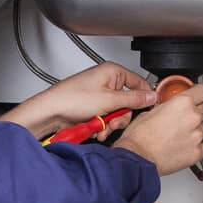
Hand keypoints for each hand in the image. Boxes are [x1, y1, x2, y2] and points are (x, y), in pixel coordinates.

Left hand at [0, 62, 157, 140]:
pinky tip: (94, 130)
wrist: (51, 113)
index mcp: (112, 72)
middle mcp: (106, 82)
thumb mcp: (109, 100)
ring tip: (100, 128)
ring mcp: (99, 96)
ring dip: (110, 125)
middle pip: (128, 103)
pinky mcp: (92, 109)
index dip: (144, 97)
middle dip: (121, 117)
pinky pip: (106, 120)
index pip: (138, 83)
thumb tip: (152, 96)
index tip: (148, 109)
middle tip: (113, 122)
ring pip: (117, 114)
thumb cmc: (72, 99)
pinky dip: (102, 128)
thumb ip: (134, 99)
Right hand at [111, 83, 202, 174]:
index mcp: (182, 103)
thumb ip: (164, 107)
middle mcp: (192, 117)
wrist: (137, 159)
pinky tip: (190, 146)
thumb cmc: (138, 138)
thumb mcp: (148, 111)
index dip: (198, 93)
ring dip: (197, 129)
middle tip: (183, 118)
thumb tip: (167, 108)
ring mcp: (196, 136)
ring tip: (183, 134)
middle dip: (195, 112)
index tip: (196, 96)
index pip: (202, 90)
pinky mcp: (196, 153)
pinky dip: (201, 146)